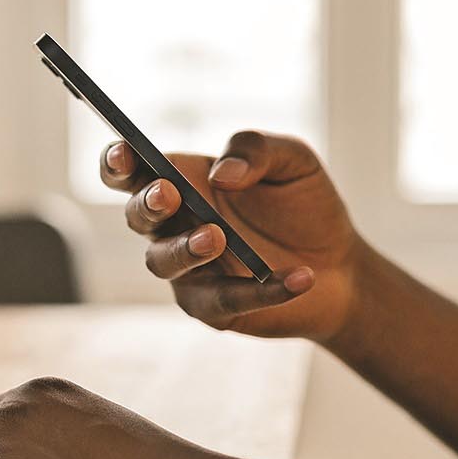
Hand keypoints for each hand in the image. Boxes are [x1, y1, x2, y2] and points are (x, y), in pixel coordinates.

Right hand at [100, 130, 361, 340]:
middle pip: (138, 215)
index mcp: (183, 181)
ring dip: (184, 248)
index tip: (124, 154)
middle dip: (147, 203)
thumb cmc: (304, 206)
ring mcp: (189, 270)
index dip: (117, 162)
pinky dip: (262, 289)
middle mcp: (175, 226)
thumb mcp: (293, 161)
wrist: (340, 264)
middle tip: (170, 194)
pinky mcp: (214, 308)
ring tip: (218, 237)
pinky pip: (224, 299)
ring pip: (162, 261)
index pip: (131, 170)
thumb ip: (256, 150)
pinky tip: (300, 277)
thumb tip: (221, 174)